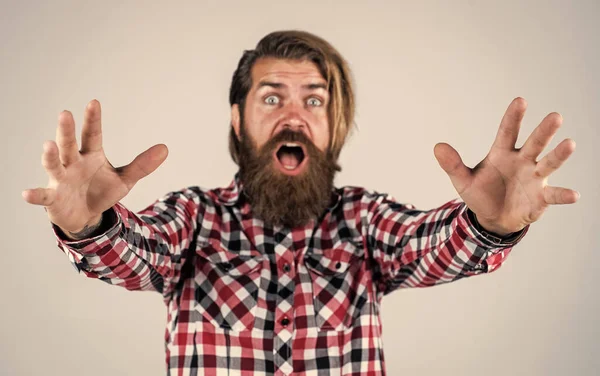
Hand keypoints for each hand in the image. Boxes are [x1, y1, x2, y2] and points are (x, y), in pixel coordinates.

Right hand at [22, 99, 167, 233]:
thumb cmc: (101, 191)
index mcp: (91, 155)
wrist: (85, 216)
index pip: (93, 134)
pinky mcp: (53, 198)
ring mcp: (61, 179)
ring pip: (54, 165)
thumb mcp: (125, 179)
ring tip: (48, 145)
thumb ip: (142, 165)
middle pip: (69, 144)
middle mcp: (73, 163)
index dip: (93, 120)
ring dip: (51, 156)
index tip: (94, 102)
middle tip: (65, 113)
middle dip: (66, 130)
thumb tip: (165, 148)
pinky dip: (35, 194)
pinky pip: (43, 195)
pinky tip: (27, 193)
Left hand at [433, 97, 578, 235]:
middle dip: (544, 130)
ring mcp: (534, 178)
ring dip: (559, 155)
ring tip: (569, 144)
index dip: (513, 117)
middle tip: (555, 116)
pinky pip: (554, 195)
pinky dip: (563, 195)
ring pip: (548, 163)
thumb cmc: (480, 194)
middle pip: (534, 143)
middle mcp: (522, 161)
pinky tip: (573, 195)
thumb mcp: (463, 181)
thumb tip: (437, 146)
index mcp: (502, 153)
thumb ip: (452, 164)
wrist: (492, 218)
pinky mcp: (542, 198)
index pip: (508, 132)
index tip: (521, 101)